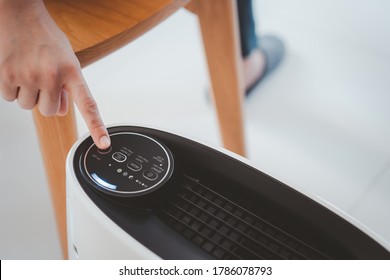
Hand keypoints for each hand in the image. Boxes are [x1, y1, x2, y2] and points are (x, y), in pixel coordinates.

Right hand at [0, 0, 109, 148]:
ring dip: (29, 94)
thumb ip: (68, 87)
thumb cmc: (46, 37)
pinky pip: (10, 99)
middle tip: (43, 80)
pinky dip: (12, 89)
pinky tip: (16, 71)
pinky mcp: (7, 75)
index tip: (103, 143)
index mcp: (72, 72)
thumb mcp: (67, 60)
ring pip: (30, 106)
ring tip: (29, 72)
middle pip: (50, 111)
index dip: (96, 126)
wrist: (21, 15)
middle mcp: (52, 75)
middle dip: (47, 100)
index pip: (88, 105)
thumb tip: (64, 112)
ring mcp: (28, 76)